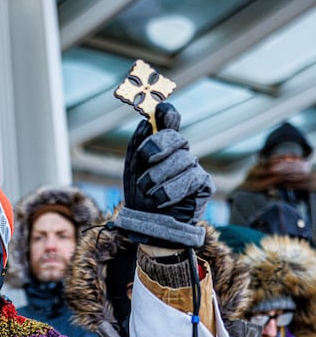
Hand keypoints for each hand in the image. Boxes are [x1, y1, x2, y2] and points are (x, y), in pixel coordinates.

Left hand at [114, 103, 214, 247]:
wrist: (150, 227)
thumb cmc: (140, 198)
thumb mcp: (132, 170)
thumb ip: (137, 145)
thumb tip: (144, 121)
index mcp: (161, 146)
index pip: (169, 121)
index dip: (166, 112)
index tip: (159, 110)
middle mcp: (180, 153)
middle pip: (176, 137)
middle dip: (157, 146)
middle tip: (146, 159)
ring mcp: (193, 168)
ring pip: (182, 159)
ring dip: (159, 177)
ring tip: (148, 192)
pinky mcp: (203, 185)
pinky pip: (191, 178)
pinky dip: (170, 190)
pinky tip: (161, 200)